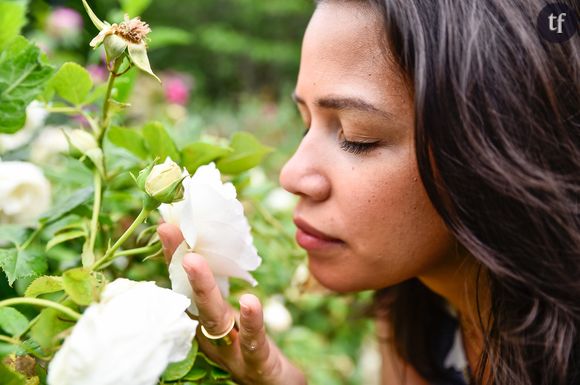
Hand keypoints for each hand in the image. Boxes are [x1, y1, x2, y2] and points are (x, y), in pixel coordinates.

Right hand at [157, 223, 306, 384]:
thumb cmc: (248, 347)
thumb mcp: (231, 317)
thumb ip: (220, 290)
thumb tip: (206, 248)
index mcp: (203, 321)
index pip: (185, 284)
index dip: (174, 255)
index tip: (165, 224)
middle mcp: (209, 335)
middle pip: (191, 297)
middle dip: (178, 263)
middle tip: (169, 231)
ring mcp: (230, 351)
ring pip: (214, 318)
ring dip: (202, 288)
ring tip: (193, 260)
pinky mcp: (256, 362)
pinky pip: (253, 341)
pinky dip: (251, 322)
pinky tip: (251, 301)